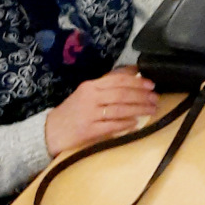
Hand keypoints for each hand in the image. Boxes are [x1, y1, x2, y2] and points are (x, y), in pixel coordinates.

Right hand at [44, 66, 158, 155]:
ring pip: (119, 109)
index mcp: (91, 86)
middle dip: (141, 96)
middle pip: (121, 94)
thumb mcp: (87, 92)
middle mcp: (90, 98)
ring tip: (151, 110)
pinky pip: (111, 126)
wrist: (49, 132)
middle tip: (155, 98)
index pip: (118, 80)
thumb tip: (134, 72)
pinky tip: (135, 124)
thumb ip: (108, 84)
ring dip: (138, 109)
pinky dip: (125, 124)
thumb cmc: (72, 111)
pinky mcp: (88, 131)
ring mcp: (89, 114)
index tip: (151, 84)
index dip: (137, 81)